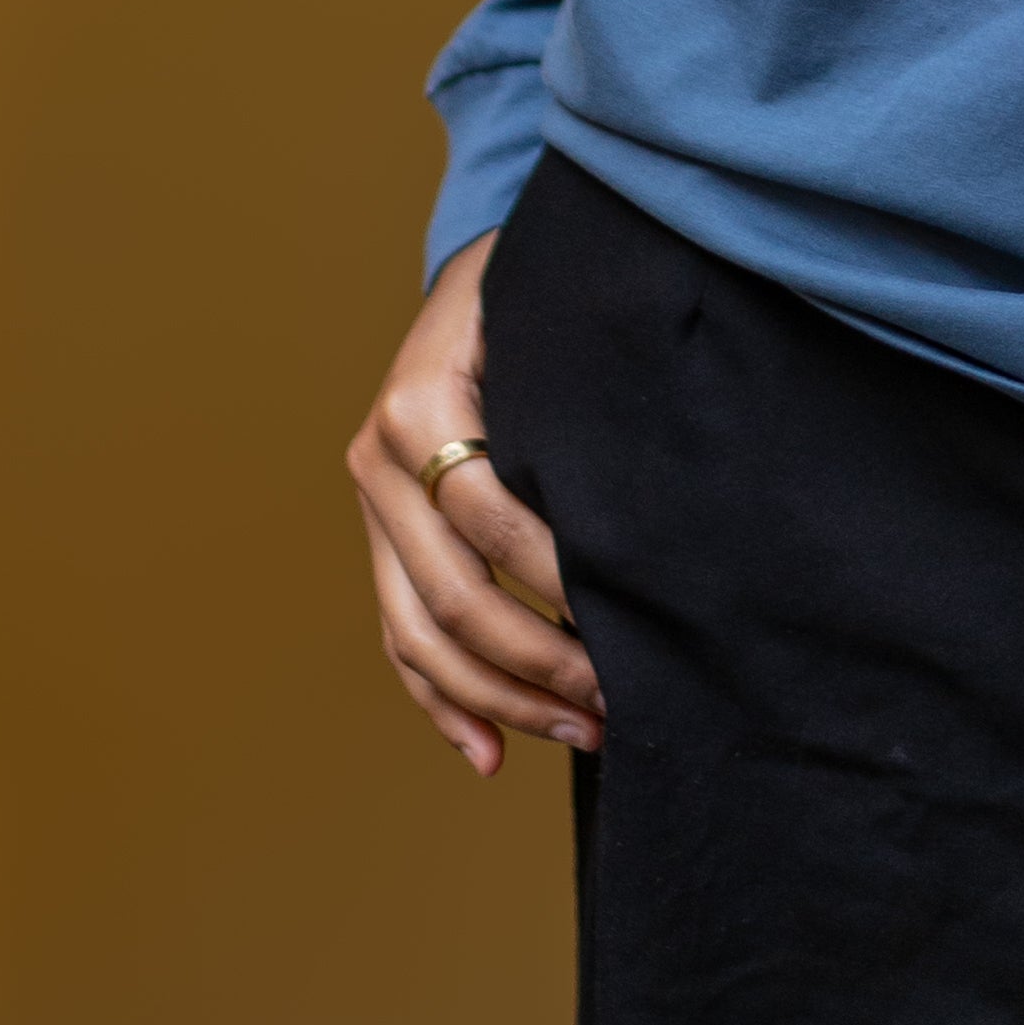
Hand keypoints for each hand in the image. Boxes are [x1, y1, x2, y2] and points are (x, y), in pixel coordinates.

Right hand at [346, 230, 602, 778]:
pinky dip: (442, 702)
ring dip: (501, 698)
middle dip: (539, 660)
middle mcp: (378, 463)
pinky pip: (400, 637)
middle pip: (455, 596)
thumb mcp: (552, 315)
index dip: (561, 580)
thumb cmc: (534, 288)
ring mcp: (372, 506)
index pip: (491, 519)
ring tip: (583, 732)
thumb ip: (577, 392)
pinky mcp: (382, 538)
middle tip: (619, 699)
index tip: (634, 618)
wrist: (477, 271)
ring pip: (421, 635)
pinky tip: (490, 753)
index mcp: (417, 407)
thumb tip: (651, 495)